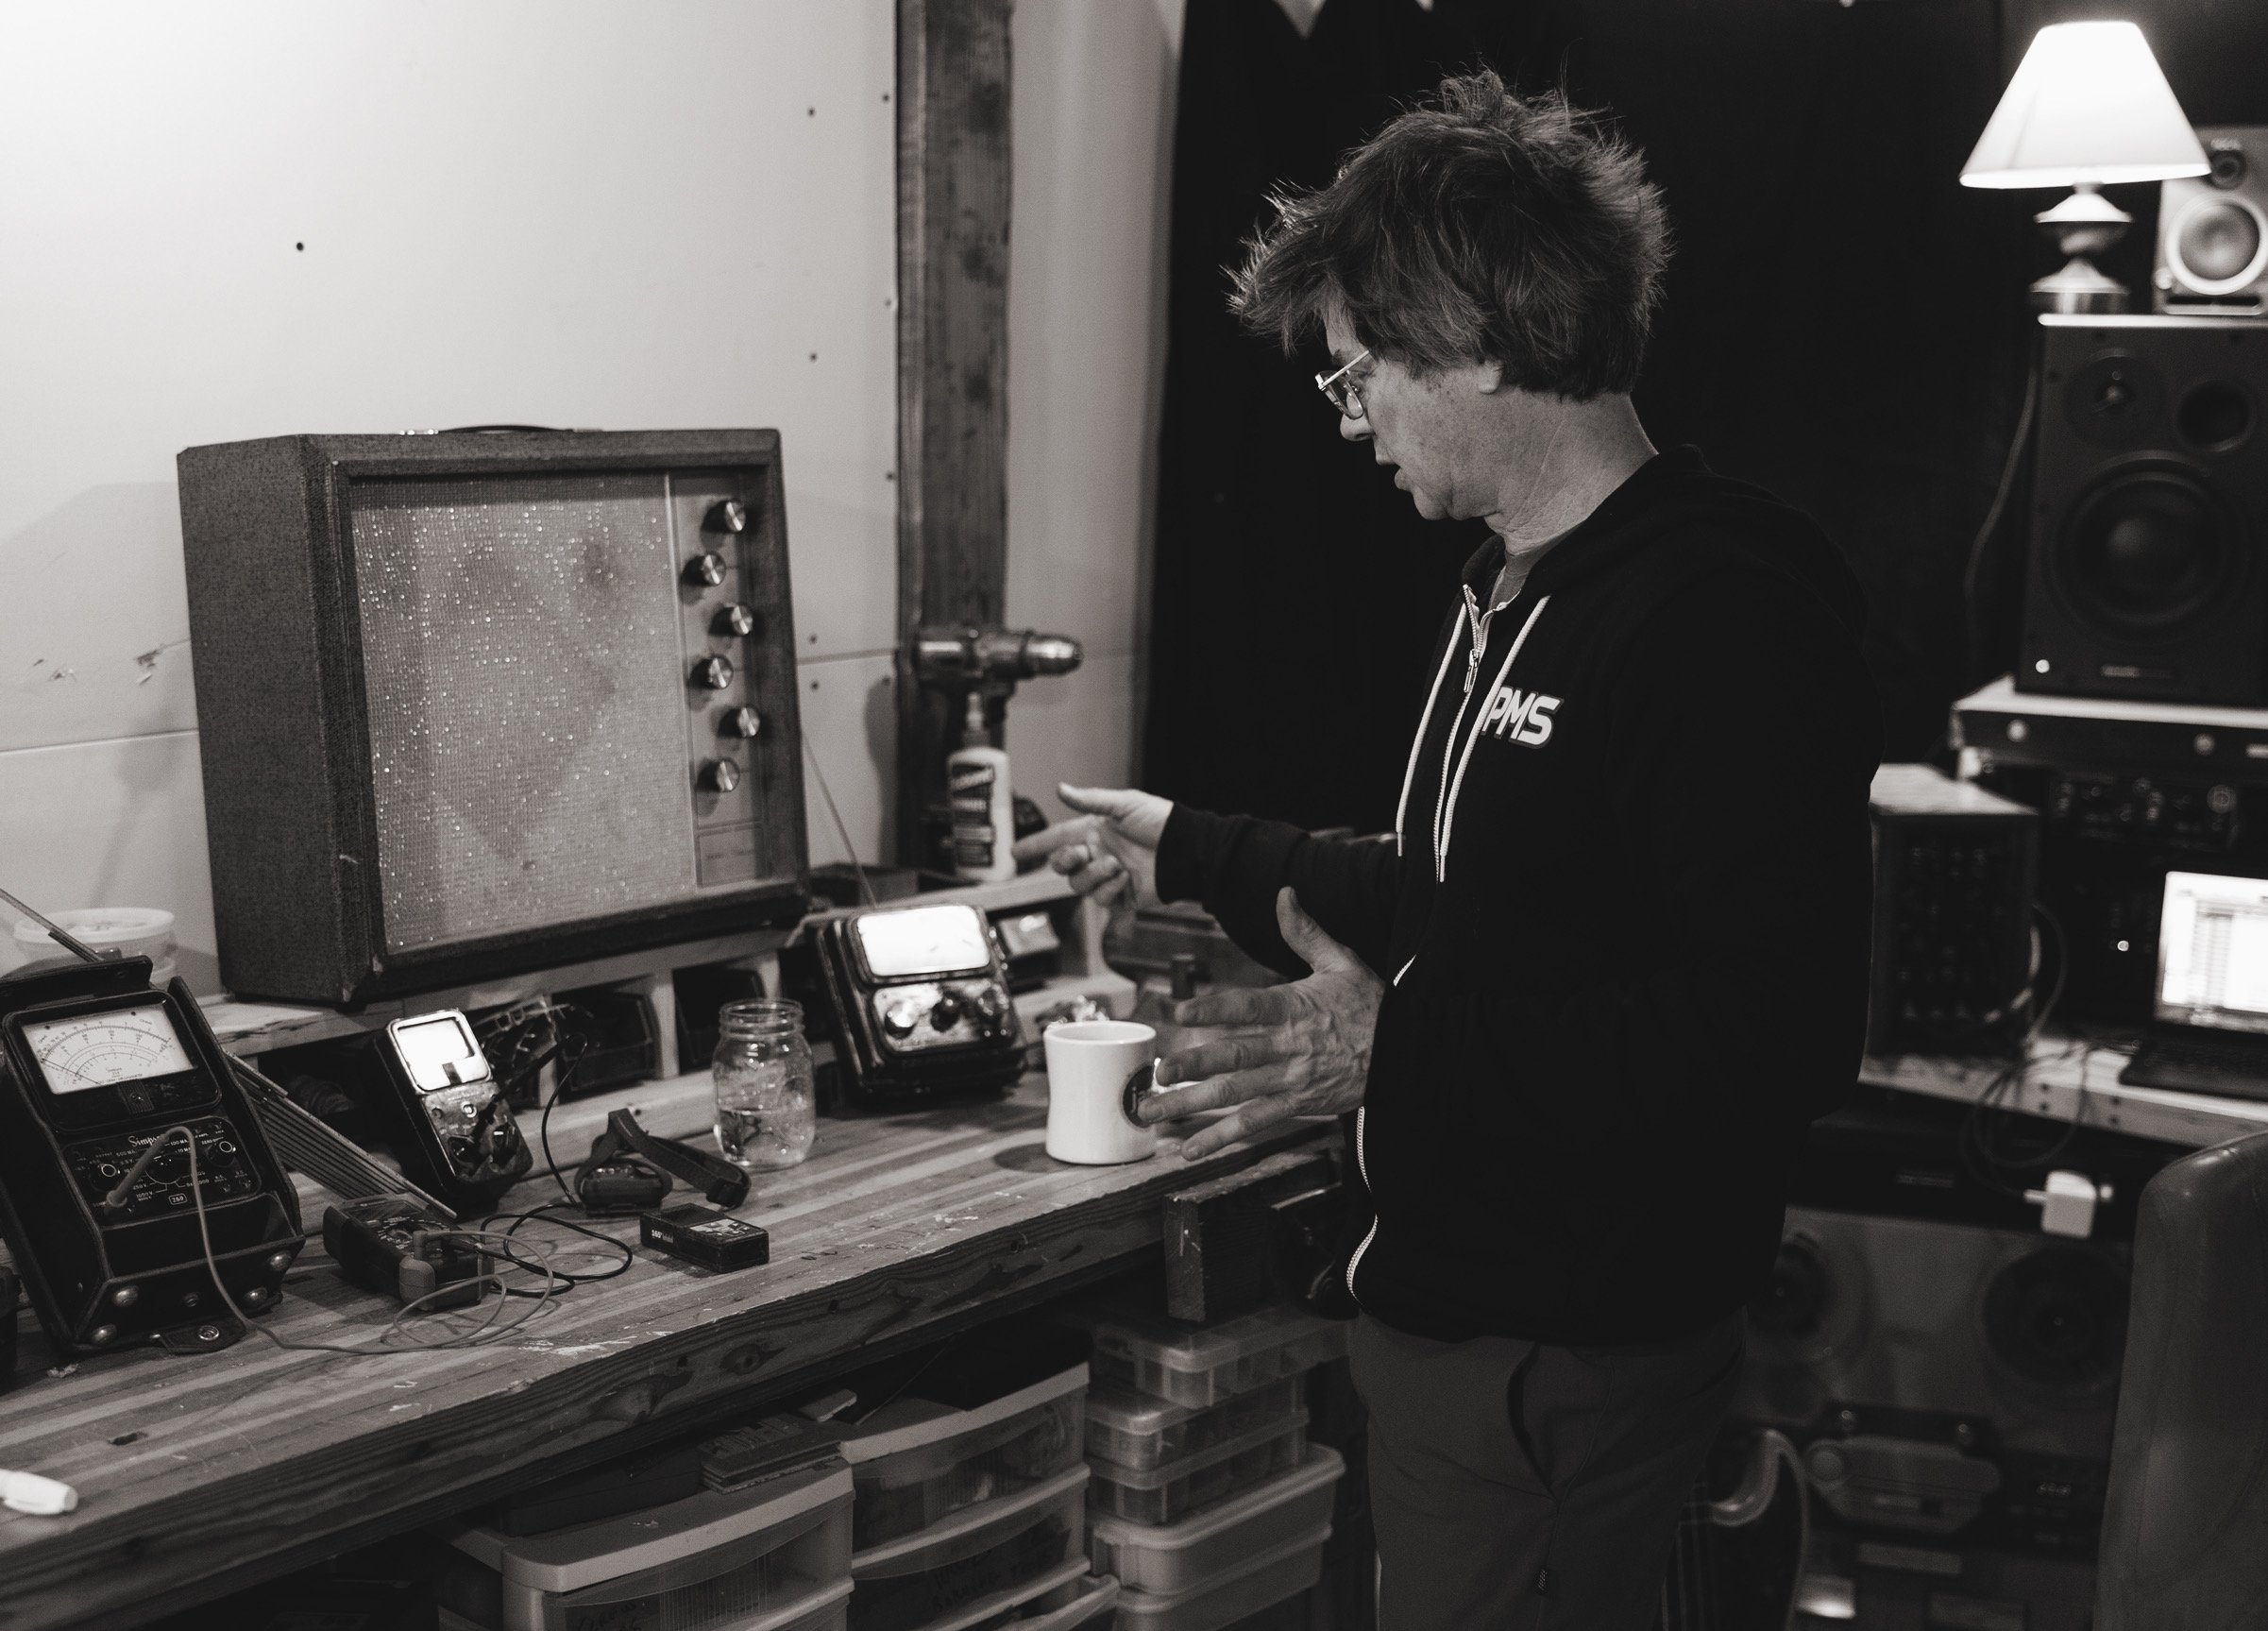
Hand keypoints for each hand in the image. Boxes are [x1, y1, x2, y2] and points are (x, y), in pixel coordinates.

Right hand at [1010, 784, 1170, 909]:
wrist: (1185, 851)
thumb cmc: (1160, 822)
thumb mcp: (1124, 804)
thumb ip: (1090, 800)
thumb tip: (1061, 788)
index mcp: (1095, 831)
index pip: (1057, 838)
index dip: (1035, 845)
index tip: (1015, 851)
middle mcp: (1098, 853)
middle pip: (1063, 866)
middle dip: (1065, 861)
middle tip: (1079, 855)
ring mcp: (1109, 876)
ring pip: (1080, 884)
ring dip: (1095, 874)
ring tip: (1117, 865)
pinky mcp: (1121, 896)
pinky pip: (1101, 899)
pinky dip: (1111, 888)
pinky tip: (1127, 879)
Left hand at [1143, 887, 1380, 1158]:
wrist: (1409, 1052)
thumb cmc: (1371, 1005)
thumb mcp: (1342, 962)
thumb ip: (1305, 932)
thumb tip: (1284, 893)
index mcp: (1295, 1007)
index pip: (1249, 1006)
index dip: (1214, 1008)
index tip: (1181, 1010)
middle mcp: (1290, 1046)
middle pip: (1236, 1056)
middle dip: (1194, 1065)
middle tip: (1159, 1073)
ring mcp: (1293, 1080)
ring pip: (1236, 1094)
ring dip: (1192, 1105)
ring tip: (1154, 1113)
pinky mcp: (1299, 1106)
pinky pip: (1256, 1123)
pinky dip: (1222, 1137)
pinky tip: (1191, 1149)